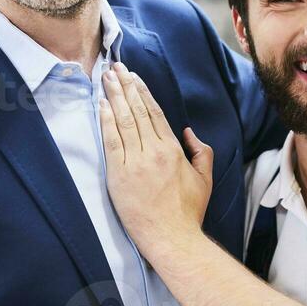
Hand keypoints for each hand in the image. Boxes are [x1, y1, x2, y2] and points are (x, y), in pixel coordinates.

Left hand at [98, 63, 214, 250]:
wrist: (172, 237)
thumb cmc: (188, 212)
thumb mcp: (204, 178)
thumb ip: (201, 151)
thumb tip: (190, 132)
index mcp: (173, 150)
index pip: (155, 113)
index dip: (143, 92)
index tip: (133, 78)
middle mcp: (154, 151)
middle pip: (138, 111)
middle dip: (125, 86)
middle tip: (116, 68)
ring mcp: (136, 162)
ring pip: (124, 121)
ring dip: (114, 96)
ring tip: (106, 78)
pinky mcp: (119, 175)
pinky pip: (111, 141)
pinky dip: (106, 121)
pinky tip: (102, 105)